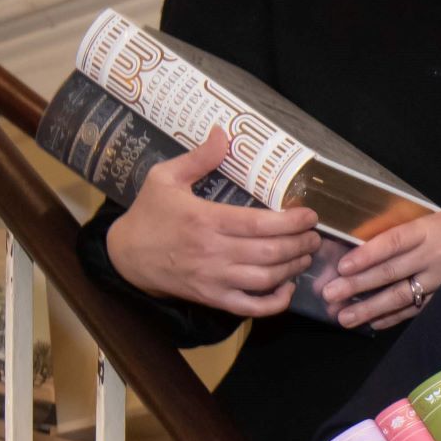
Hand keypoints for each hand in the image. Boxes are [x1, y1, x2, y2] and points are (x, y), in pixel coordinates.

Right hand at [101, 127, 318, 317]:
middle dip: (300, 244)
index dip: (291, 222)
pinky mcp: (212, 298)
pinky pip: (250, 307)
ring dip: (293, 268)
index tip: (310, 216)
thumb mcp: (165, 178)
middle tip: (314, 237)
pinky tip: (286, 287)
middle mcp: (212, 252)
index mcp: (205, 220)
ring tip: (305, 255)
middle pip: (270, 252)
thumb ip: (198, 158)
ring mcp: (213, 278)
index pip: (259, 224)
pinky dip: (275, 302)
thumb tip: (223, 133)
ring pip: (265, 279)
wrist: (126, 255)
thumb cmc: (149, 213)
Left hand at [322, 202, 440, 329]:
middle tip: (330, 295)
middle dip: (357, 285)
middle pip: (391, 271)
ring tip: (345, 317)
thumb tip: (362, 242)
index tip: (342, 266)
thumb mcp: (433, 219)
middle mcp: (434, 255)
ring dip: (371, 307)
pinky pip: (417, 309)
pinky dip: (394, 317)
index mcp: (429, 229)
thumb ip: (403, 231)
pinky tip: (374, 323)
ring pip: (401, 295)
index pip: (393, 242)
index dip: (367, 254)